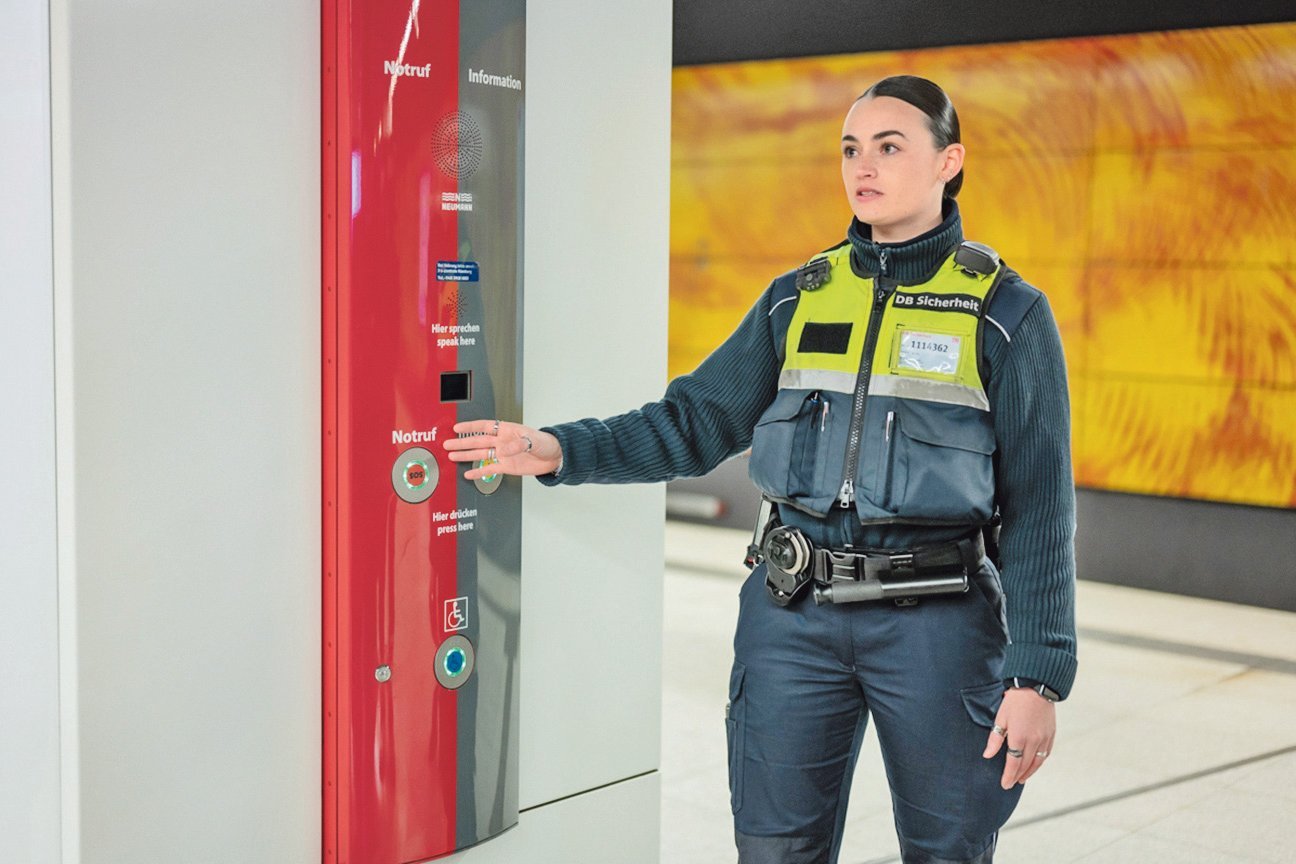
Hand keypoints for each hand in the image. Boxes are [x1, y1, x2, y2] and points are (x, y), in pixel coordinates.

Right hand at [443, 419, 561, 479]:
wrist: (554, 456)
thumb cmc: (546, 442)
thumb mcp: (533, 440)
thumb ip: (518, 444)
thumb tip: (502, 450)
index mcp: (507, 430)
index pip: (485, 426)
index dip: (471, 427)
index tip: (457, 427)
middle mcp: (502, 441)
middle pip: (478, 441)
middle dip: (462, 442)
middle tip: (448, 444)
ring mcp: (503, 454)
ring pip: (480, 454)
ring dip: (466, 456)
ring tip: (452, 456)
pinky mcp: (506, 466)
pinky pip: (489, 469)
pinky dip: (479, 472)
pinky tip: (469, 473)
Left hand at [982, 687, 1055, 788]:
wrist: (1036, 687)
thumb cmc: (1015, 701)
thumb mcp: (1000, 719)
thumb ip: (995, 739)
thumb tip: (987, 755)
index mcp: (1019, 738)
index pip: (1013, 763)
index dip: (1008, 776)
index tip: (1005, 784)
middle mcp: (1034, 741)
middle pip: (1025, 765)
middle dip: (1018, 776)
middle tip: (1011, 784)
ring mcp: (1044, 738)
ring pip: (1038, 761)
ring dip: (1030, 771)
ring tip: (1022, 778)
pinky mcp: (1051, 734)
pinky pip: (1046, 753)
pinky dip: (1040, 762)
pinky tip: (1035, 764)